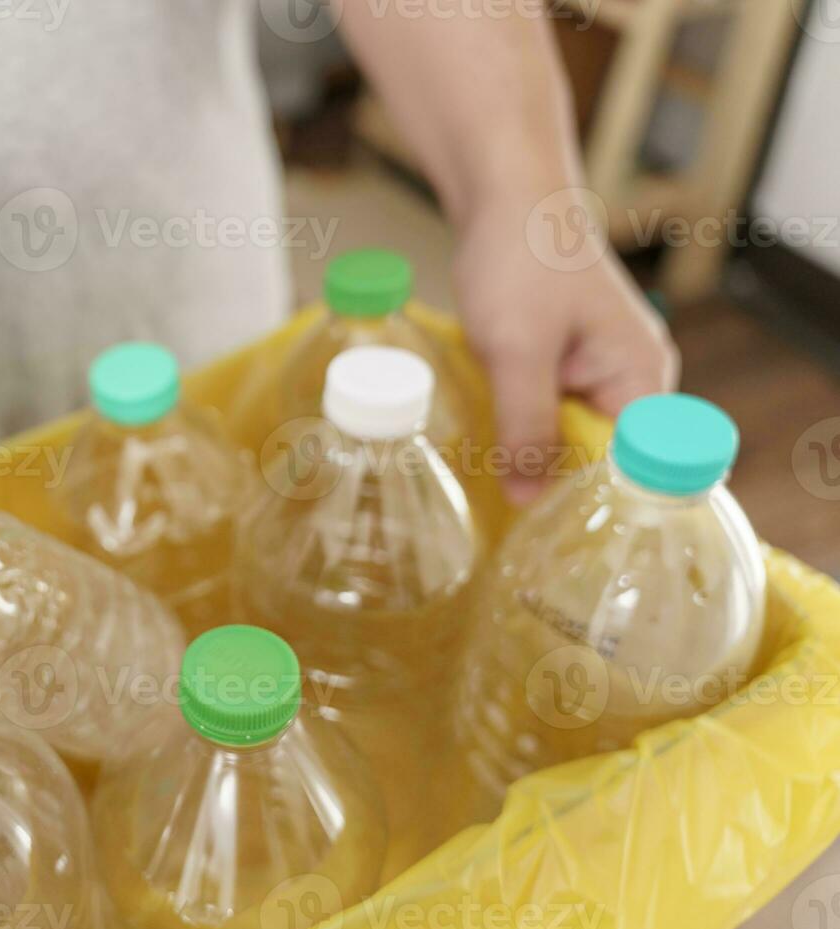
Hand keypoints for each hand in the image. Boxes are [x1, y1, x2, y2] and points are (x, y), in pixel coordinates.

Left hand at [453, 194, 678, 502]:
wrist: (503, 197)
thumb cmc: (521, 260)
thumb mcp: (517, 351)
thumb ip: (526, 427)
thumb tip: (531, 502)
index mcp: (642, 379)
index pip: (638, 471)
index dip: (595, 503)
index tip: (549, 530)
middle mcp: (632, 381)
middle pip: (601, 463)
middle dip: (554, 484)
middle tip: (503, 511)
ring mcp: (599, 372)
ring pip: (567, 441)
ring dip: (529, 457)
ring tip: (488, 483)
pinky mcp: (565, 365)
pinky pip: (547, 415)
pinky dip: (518, 429)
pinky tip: (486, 443)